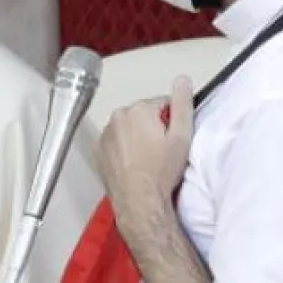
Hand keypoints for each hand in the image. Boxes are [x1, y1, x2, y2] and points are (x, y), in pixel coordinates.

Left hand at [98, 75, 194, 231]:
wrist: (139, 202)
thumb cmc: (159, 174)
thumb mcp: (182, 136)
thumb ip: (182, 103)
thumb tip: (182, 80)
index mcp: (138, 110)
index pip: (162, 103)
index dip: (172, 121)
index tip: (172, 139)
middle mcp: (118, 118)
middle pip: (144, 115)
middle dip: (154, 128)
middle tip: (162, 151)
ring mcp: (106, 135)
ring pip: (129, 129)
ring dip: (139, 139)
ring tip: (149, 160)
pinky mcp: (100, 152)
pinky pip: (117, 143)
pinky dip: (126, 150)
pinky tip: (136, 164)